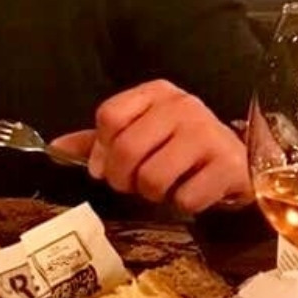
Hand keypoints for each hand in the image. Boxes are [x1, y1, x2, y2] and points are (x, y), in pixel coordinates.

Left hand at [50, 79, 253, 213]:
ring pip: (154, 177)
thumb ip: (100, 140)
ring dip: (152, 194)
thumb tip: (55, 147)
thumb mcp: (143, 133)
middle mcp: (183, 105)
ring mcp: (208, 133)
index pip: (110, 115)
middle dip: (122, 178)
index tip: (104, 168)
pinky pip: (186, 198)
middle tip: (132, 186)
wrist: (242, 162)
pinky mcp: (228, 165)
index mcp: (157, 92)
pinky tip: (192, 192)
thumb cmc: (183, 148)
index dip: (100, 149)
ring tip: (164, 188)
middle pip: (127, 147)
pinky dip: (182, 205)